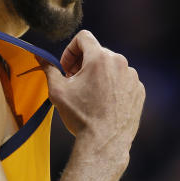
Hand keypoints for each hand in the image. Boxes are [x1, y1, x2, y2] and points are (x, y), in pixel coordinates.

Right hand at [43, 31, 144, 153]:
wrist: (105, 143)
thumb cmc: (81, 117)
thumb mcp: (58, 91)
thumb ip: (49, 69)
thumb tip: (40, 57)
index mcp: (100, 58)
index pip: (83, 38)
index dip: (70, 50)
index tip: (66, 68)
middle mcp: (120, 62)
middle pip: (97, 53)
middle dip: (83, 64)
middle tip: (74, 83)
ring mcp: (132, 77)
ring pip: (111, 67)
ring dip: (99, 75)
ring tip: (90, 95)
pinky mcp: (139, 91)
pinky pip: (124, 80)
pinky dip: (113, 86)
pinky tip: (104, 103)